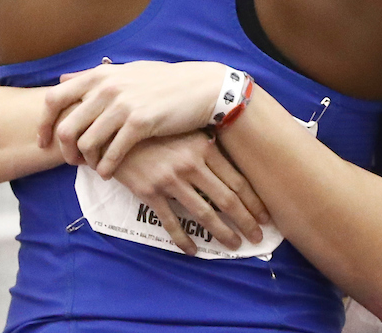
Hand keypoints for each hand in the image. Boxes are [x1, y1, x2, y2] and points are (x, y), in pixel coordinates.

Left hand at [38, 59, 226, 176]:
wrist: (201, 88)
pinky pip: (112, 153)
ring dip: (86, 162)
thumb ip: (94, 77)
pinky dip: (106, 168)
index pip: (54, 99)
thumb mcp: (126, 71)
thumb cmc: (164, 81)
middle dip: (65, 151)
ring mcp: (123, 105)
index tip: (44, 141)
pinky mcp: (140, 123)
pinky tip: (109, 173)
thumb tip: (63, 79)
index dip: (44, 124)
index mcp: (100, 75)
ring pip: (87, 144)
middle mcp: (107, 88)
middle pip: (66, 128)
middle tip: (72, 162)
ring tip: (95, 167)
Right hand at [114, 131, 270, 254]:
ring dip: (221, 232)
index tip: (265, 217)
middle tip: (256, 238)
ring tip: (233, 245)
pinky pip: (171, 221)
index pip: (237, 180)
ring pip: (203, 213)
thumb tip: (233, 166)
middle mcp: (190, 164)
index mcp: (204, 147)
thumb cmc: (157, 131)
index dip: (253, 202)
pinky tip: (193, 251)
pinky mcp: (149, 191)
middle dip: (245, 221)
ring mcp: (170, 179)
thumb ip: (208, 148)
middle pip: (226, 199)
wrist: (117, 131)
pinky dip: (183, 239)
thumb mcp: (186, 132)